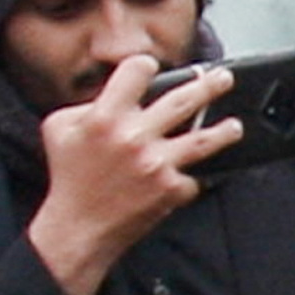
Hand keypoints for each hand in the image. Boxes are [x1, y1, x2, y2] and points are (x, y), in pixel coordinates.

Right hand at [28, 53, 233, 294]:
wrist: (78, 228)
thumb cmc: (69, 178)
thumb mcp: (60, 130)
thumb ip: (87, 105)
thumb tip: (117, 93)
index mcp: (105, 117)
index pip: (137, 71)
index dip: (145, 66)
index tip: (153, 68)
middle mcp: (135, 136)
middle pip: (183, 99)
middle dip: (209, 85)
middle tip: (224, 78)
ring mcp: (156, 163)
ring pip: (204, 138)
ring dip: (225, 130)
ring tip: (234, 125)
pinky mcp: (170, 189)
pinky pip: (194, 176)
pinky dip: (195, 175)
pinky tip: (203, 172)